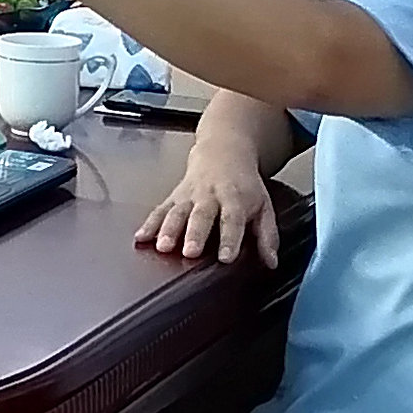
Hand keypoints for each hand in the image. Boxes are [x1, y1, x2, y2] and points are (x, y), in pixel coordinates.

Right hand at [137, 153, 279, 266]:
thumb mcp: (264, 206)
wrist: (223, 151)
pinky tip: (140, 237)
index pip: (233, 219)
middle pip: (201, 215)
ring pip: (177, 212)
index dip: (230, 239)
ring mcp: (189, 196)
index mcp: (235, 199)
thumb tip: (271, 262)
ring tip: (162, 246)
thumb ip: (267, 235)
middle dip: (194, 234)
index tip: (226, 258)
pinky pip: (160, 210)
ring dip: (168, 229)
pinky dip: (149, 223)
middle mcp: (210, 196)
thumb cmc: (243, 184)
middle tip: (190, 251)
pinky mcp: (174, 196)